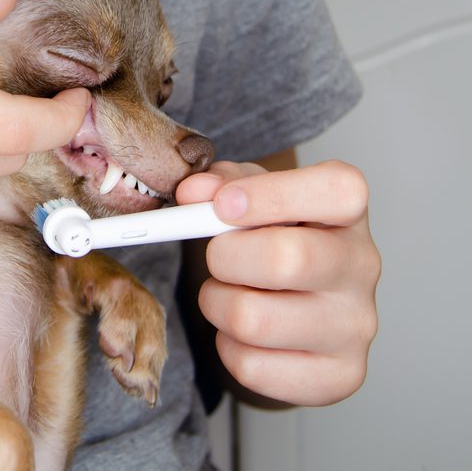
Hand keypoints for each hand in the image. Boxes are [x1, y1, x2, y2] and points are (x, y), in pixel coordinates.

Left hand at [176, 160, 380, 405]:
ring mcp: (355, 325)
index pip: (336, 190)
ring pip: (254, 319)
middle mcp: (363, 265)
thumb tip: (194, 192)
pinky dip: (227, 347)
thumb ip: (220, 182)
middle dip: (225, 256)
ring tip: (227, 292)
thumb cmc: (271, 235)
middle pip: (286, 259)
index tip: (222, 204)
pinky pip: (252, 366)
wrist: (294, 299)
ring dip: (217, 303)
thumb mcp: (249, 193)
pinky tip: (243, 332)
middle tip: (217, 256)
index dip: (270, 194)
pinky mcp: (339, 374)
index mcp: (347, 210)